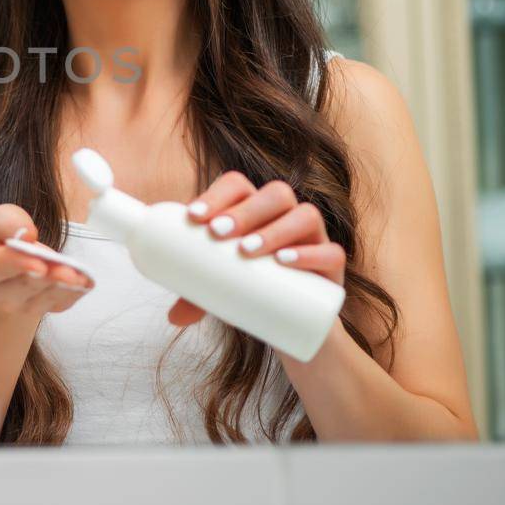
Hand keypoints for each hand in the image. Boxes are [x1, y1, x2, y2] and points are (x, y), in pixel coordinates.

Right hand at [0, 204, 92, 315]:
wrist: (6, 259)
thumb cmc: (0, 236)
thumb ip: (7, 221)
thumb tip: (26, 234)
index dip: (19, 264)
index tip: (38, 264)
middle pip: (25, 286)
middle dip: (48, 278)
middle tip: (67, 272)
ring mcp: (19, 304)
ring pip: (44, 298)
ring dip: (64, 287)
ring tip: (80, 275)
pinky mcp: (41, 308)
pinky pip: (59, 304)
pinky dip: (74, 293)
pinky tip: (85, 282)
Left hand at [169, 173, 344, 326]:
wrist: (294, 319)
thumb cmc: (251, 288)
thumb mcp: (221, 289)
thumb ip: (197, 297)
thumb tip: (173, 318)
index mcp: (255, 209)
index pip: (238, 185)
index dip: (217, 195)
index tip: (193, 217)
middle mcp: (286, 214)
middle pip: (274, 194)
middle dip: (244, 211)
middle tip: (217, 233)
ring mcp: (313, 236)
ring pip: (304, 214)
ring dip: (274, 229)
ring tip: (247, 251)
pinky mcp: (332, 264)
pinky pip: (331, 251)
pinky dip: (309, 253)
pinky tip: (285, 261)